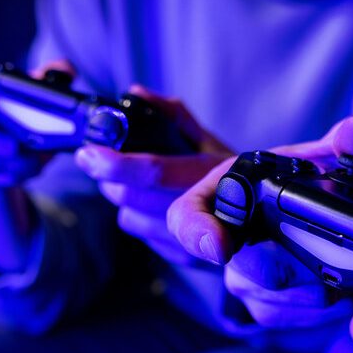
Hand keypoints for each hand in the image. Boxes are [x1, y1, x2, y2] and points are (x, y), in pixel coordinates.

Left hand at [74, 86, 231, 264]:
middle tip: (107, 163)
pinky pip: (141, 233)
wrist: (263, 221)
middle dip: (112, 179)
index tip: (89, 154)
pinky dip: (138, 218)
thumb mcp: (208, 140)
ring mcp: (194, 239)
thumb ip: (172, 115)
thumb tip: (136, 93)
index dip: (117, 164)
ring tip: (136, 185)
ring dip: (124, 199)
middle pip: (130, 196)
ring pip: (129, 216)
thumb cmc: (233, 175)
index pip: (154, 170)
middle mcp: (203, 208)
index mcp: (208, 172)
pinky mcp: (186, 258)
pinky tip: (153, 207)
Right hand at [168, 112, 352, 328]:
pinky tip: (348, 296)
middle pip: (244, 271)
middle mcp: (229, 240)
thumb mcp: (343, 159)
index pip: (187, 216)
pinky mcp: (269, 309)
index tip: (221, 247)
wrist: (349, 218)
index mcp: (233, 192)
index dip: (195, 233)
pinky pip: (289, 324)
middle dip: (291, 271)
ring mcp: (246, 279)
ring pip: (270, 303)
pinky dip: (324, 315)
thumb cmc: (330, 183)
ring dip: (314, 297)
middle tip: (331, 268)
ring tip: (348, 279)